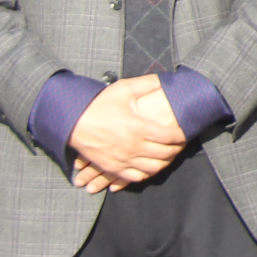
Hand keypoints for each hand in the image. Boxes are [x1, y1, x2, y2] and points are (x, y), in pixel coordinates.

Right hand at [68, 74, 185, 187]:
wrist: (71, 122)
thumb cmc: (97, 104)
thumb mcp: (123, 89)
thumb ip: (147, 84)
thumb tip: (166, 78)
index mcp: (139, 128)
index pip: (170, 136)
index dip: (182, 136)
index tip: (185, 132)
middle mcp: (133, 146)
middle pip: (165, 154)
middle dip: (176, 149)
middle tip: (180, 144)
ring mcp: (123, 159)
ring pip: (153, 168)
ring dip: (164, 162)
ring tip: (168, 155)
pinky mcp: (113, 168)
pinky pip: (136, 177)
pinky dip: (147, 173)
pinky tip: (150, 166)